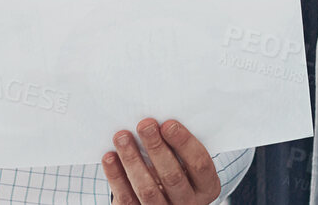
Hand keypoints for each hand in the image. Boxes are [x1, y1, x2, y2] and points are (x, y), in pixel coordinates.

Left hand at [104, 118, 221, 204]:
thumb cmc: (179, 170)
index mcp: (207, 187)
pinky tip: (110, 157)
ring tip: (122, 136)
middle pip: (172, 176)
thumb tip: (159, 120)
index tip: (168, 124)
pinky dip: (116, 176)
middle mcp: (188, 203)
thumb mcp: (189, 164)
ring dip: (132, 160)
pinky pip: (127, 198)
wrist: (165, 200)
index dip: (184, 143)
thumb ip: (181, 148)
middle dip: (156, 148)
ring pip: (147, 189)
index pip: (200, 164)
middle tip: (145, 125)